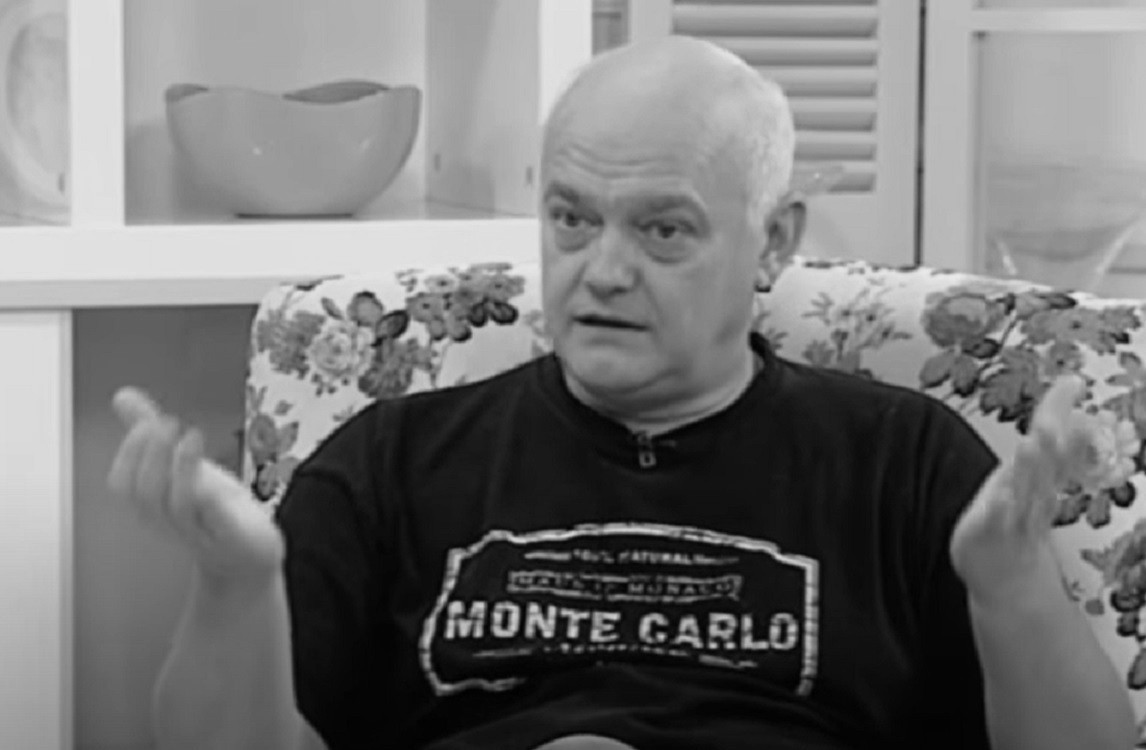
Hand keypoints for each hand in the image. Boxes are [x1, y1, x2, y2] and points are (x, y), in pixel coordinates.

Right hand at [107, 387, 284, 594]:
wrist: (248, 559)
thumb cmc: (213, 512)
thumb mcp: (184, 466)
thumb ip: (154, 433)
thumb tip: (122, 396)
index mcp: (155, 504)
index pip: (124, 485)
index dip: (130, 454)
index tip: (147, 423)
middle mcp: (172, 521)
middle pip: (145, 495)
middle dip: (151, 456)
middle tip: (164, 423)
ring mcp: (202, 531)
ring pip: (176, 507)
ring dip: (180, 468)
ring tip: (191, 436)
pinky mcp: (232, 538)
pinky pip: (216, 522)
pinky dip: (212, 499)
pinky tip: (217, 477)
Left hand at [950, 375, 1096, 609]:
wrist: (1009, 578)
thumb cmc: (1019, 516)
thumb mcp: (1035, 469)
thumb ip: (1055, 426)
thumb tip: (1073, 382)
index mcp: (1043, 478)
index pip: (1062, 449)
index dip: (1071, 425)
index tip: (1078, 392)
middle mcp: (1033, 496)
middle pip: (1047, 468)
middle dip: (1054, 445)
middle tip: (1064, 421)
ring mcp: (1012, 517)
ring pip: (1024, 491)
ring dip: (1029, 470)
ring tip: (1031, 444)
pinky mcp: (987, 533)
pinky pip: (996, 521)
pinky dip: (1000, 510)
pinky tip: (1001, 496)